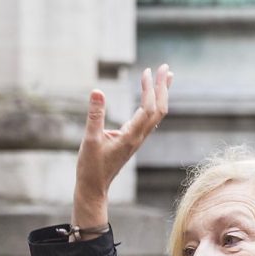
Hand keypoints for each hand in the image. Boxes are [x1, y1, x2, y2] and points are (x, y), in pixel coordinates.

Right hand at [74, 66, 171, 231]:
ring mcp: (137, 139)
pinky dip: (152, 104)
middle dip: (163, 88)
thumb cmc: (90, 166)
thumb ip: (94, 115)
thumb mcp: (89, 139)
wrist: (94, 188)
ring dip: (161, 95)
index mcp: (131, 137)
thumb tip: (97, 91)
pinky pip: (148, 119)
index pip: (148, 109)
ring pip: (156, 114)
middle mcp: (138, 137)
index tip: (146, 71)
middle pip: (159, 110)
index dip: (149, 89)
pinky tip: (149, 97)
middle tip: (165, 67)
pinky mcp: (132, 140)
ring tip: (164, 77)